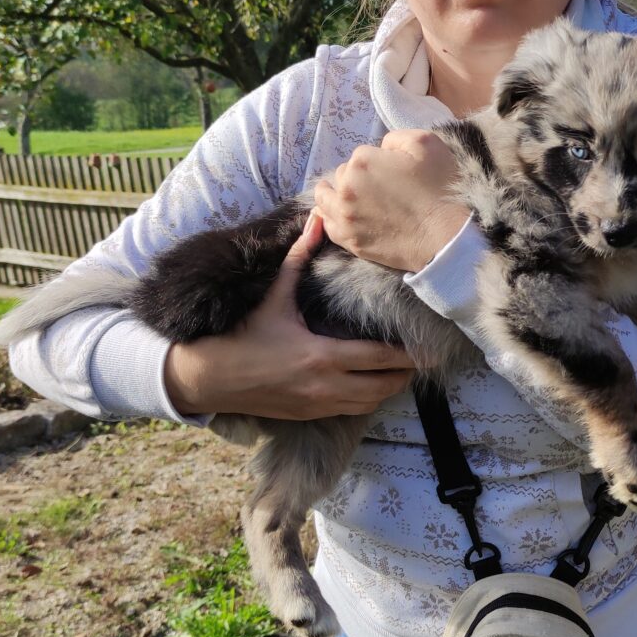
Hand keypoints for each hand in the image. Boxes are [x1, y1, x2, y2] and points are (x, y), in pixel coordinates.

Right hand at [163, 213, 417, 419]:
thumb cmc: (241, 336)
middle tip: (422, 359)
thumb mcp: (274, 297)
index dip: (409, 355)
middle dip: (405, 374)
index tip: (429, 347)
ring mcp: (317, 405)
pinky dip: (365, 399)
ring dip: (387, 389)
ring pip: (369, 404)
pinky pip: (349, 412)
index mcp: (321, 356)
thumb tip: (317, 220)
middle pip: (383, 387)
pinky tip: (368, 383)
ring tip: (399, 371)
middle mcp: (324, 386)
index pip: (380, 359)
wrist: (206, 378)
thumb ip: (298, 257)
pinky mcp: (308, 416)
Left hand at [313, 128, 468, 272]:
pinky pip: (328, 225)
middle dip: (356, 176)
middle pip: (342, 175)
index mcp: (362, 161)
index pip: (361, 154)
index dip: (378, 160)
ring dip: (333, 194)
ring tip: (343, 196)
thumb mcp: (426, 143)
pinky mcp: (350, 241)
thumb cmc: (440, 189)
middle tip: (379, 186)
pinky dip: (329, 217)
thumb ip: (396, 137)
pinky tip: (336, 215)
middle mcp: (347, 188)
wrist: (445, 237)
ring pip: (326, 199)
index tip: (394, 171)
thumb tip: (382, 148)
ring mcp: (345, 217)